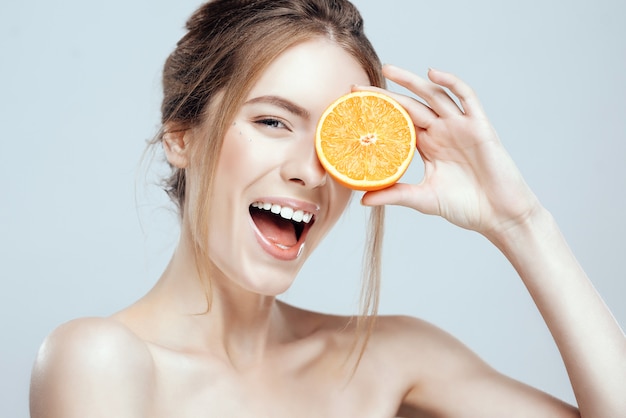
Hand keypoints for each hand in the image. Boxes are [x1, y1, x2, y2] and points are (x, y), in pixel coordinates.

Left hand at [358, 65, 540, 237]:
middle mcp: (442, 132)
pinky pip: (466, 97)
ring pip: (434, 95)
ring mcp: (461, 126)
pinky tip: (433, 74)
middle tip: (357, 88)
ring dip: (413, 81)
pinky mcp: (480, 126)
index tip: (354, 110)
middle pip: (411, 105)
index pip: (399, 123)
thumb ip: (395, 195)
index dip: (379, 114)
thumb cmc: (465, 207)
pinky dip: (451, 82)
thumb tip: (363, 200)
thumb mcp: (423, 199)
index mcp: (428, 146)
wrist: (499, 215)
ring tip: (389, 70)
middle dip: (387, 94)